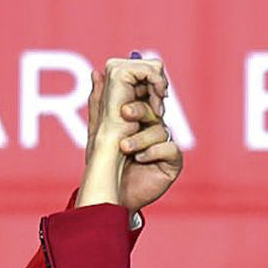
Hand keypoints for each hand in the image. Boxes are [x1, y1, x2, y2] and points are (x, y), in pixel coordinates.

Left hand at [76, 58, 180, 210]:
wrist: (112, 196)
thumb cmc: (105, 165)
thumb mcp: (98, 130)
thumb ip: (98, 101)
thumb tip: (96, 72)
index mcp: (138, 116)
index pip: (148, 91)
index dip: (142, 88)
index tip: (125, 98)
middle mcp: (153, 127)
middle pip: (156, 105)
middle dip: (140, 108)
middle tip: (125, 114)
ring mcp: (164, 144)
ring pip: (160, 128)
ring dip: (140, 137)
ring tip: (124, 147)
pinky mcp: (172, 161)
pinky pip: (170, 147)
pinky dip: (152, 151)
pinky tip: (139, 158)